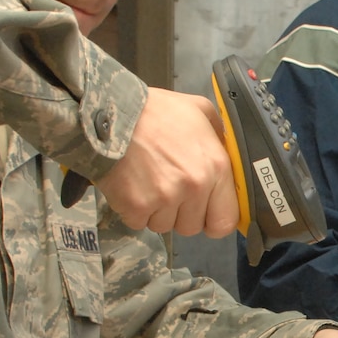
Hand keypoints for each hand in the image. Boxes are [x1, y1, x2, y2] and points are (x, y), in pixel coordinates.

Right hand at [93, 88, 239, 237]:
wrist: (111, 113)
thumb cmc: (154, 111)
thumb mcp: (198, 110)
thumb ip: (219, 135)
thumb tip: (225, 152)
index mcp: (216, 167)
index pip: (225, 221)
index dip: (213, 219)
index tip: (204, 213)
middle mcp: (194, 186)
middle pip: (192, 226)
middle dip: (181, 213)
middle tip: (168, 187)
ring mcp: (165, 198)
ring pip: (164, 226)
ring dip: (156, 211)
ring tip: (148, 182)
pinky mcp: (136, 206)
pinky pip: (139, 222)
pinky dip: (134, 210)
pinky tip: (132, 185)